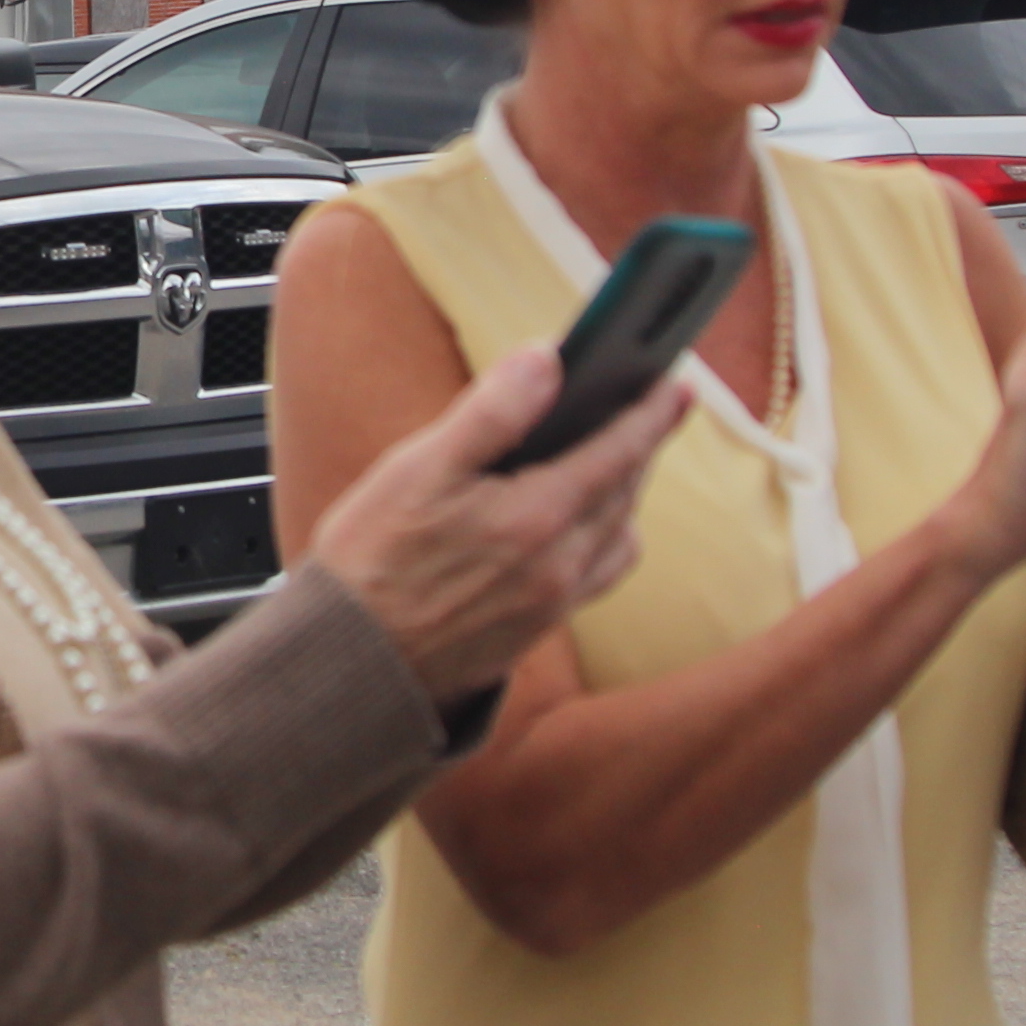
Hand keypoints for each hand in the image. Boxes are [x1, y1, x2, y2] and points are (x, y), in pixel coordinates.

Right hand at [306, 343, 690, 696]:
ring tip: (614, 456)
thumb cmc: (370, 562)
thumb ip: (491, 413)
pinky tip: (581, 522)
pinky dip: (606, 536)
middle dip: (642, 444)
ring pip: (619, 535)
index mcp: (536, 518)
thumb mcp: (417, 470)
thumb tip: (548, 359)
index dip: (652, 413)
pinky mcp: (538, 630)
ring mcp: (553, 603)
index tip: (675, 382)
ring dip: (626, 491)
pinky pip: (599, 573)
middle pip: (625, 491)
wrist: (350, 665)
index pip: (619, 452)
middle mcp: (560, 566)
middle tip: (652, 405)